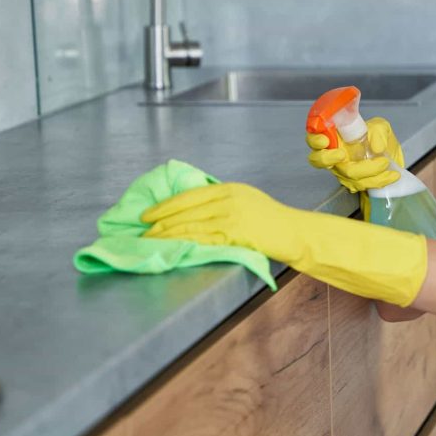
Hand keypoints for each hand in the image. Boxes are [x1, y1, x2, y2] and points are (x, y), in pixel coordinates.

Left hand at [140, 183, 299, 262]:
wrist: (294, 232)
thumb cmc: (272, 220)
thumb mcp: (246, 200)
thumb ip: (222, 201)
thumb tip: (195, 209)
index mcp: (228, 189)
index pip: (188, 195)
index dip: (165, 205)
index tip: (148, 214)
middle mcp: (227, 199)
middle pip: (185, 210)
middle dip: (160, 221)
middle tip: (142, 230)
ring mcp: (230, 216)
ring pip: (190, 225)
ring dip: (166, 234)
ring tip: (150, 241)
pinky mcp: (234, 234)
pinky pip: (202, 238)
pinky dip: (184, 242)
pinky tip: (172, 246)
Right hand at [305, 117, 403, 192]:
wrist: (391, 156)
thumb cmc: (378, 138)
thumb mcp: (380, 127)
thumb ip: (378, 132)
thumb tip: (376, 147)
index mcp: (334, 137)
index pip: (314, 139)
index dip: (315, 141)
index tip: (325, 140)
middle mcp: (333, 155)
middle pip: (319, 160)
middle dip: (329, 158)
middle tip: (342, 154)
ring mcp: (342, 171)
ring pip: (347, 175)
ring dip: (368, 170)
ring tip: (386, 163)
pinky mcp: (354, 183)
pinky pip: (362, 185)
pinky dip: (379, 180)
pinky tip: (391, 175)